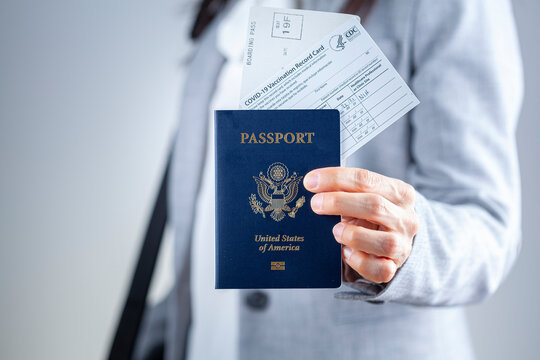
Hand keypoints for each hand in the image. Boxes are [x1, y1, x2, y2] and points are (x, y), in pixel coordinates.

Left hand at [303, 167, 418, 283]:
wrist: (392, 240)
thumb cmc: (371, 214)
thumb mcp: (364, 196)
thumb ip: (345, 189)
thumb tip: (312, 183)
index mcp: (399, 192)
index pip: (366, 179)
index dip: (336, 179)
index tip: (311, 181)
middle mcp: (406, 218)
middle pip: (374, 206)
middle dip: (339, 203)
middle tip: (315, 204)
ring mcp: (402, 245)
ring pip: (384, 242)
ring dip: (354, 235)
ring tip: (334, 230)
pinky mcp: (394, 267)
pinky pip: (381, 269)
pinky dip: (360, 262)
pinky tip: (345, 252)